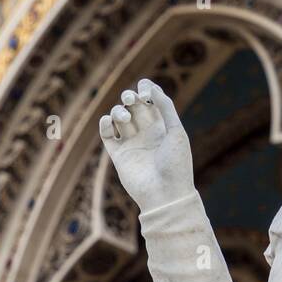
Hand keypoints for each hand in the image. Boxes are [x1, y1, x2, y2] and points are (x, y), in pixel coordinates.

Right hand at [99, 78, 194, 212]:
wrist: (165, 194)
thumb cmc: (176, 163)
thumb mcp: (177, 132)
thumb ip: (166, 108)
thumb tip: (152, 88)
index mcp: (162, 126)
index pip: (150, 100)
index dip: (145, 89)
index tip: (145, 91)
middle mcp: (146, 133)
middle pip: (132, 105)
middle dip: (129, 97)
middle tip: (131, 99)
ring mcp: (131, 143)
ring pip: (118, 117)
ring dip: (118, 111)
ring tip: (125, 119)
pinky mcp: (118, 154)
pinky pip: (106, 134)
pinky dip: (105, 123)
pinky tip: (109, 122)